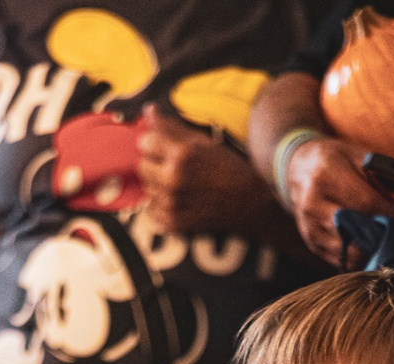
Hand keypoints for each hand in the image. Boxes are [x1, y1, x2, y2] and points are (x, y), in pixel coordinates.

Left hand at [137, 104, 277, 235]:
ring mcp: (173, 204)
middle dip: (154, 164)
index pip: (145, 142)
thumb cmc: (228, 167)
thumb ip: (171, 127)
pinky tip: (180, 200)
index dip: (154, 143)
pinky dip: (162, 205)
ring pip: (147, 189)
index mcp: (182, 154)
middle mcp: (174, 179)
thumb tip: (147, 110)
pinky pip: (152, 210)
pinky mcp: (174, 223)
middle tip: (174, 167)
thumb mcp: (203, 141)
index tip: (164, 147)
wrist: (251, 203)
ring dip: (158, 185)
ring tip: (181, 185)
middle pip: (142, 166)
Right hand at [283, 136, 393, 267]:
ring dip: (377, 254)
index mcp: (326, 177)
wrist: (296, 170)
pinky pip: (342, 261)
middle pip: (358, 234)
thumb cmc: (334, 159)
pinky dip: (363, 259)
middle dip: (388, 239)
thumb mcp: (357, 156)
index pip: (367, 204)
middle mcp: (314, 206)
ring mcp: (311, 229)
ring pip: (350, 254)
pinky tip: (378, 252)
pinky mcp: (312, 244)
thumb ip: (381, 177)